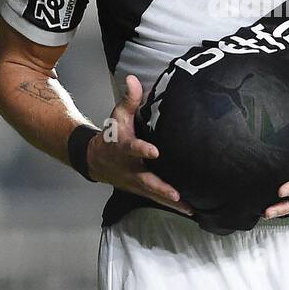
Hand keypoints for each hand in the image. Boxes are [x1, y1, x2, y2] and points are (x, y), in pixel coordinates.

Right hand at [86, 75, 189, 214]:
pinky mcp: (142, 190)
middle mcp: (129, 168)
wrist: (95, 160)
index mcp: (123, 148)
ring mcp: (135, 182)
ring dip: (171, 202)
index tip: (154, 151)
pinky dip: (174, 206)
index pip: (132, 148)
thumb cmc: (111, 136)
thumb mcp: (117, 116)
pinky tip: (192, 211)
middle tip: (176, 194)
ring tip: (190, 209)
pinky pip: (158, 198)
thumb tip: (133, 78)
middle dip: (161, 187)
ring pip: (154, 194)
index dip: (141, 150)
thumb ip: (129, 99)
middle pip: (146, 180)